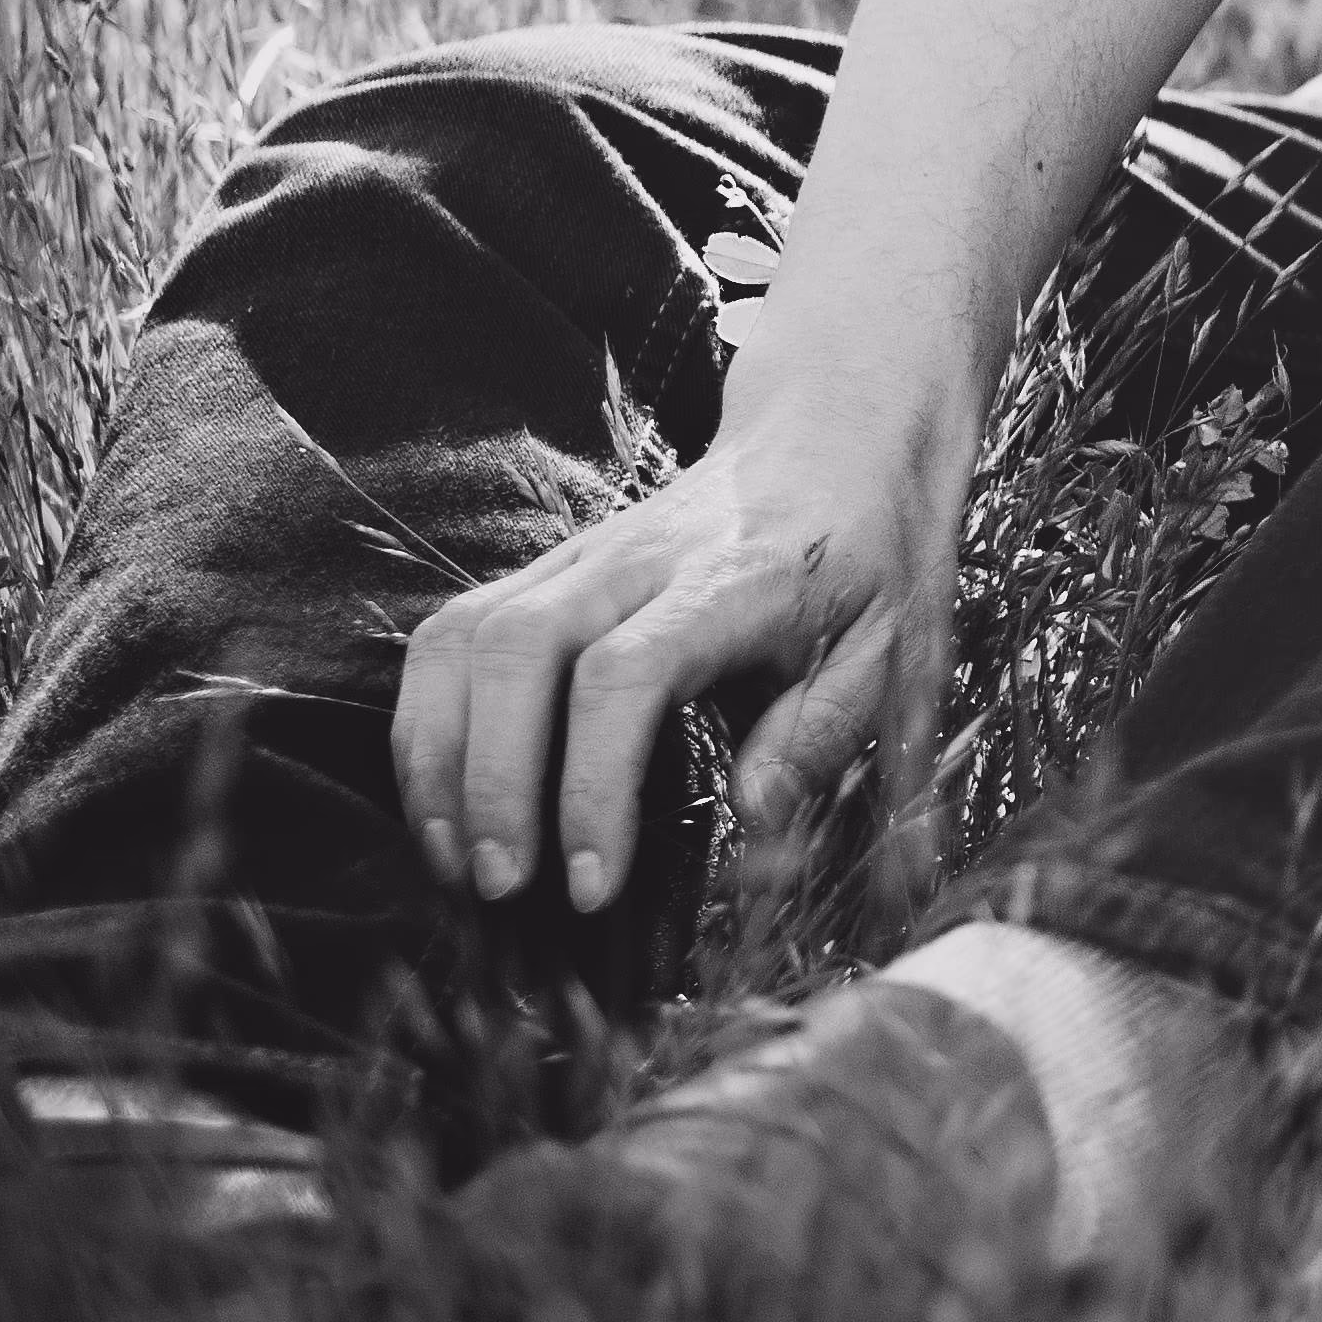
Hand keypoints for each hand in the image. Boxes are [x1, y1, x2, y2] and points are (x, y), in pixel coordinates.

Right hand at [392, 345, 961, 920]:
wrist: (837, 435)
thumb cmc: (870, 555)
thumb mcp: (894, 645)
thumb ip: (827, 731)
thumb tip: (756, 817)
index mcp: (733, 581)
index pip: (625, 676)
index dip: (591, 784)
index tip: (593, 882)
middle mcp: (637, 560)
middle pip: (515, 650)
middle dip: (487, 779)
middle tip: (502, 885)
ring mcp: (579, 557)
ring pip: (462, 635)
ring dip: (436, 754)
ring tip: (455, 857)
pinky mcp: (546, 568)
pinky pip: (452, 633)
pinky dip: (426, 718)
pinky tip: (441, 795)